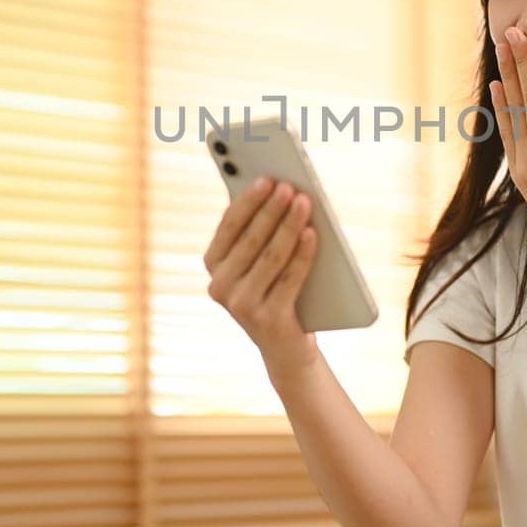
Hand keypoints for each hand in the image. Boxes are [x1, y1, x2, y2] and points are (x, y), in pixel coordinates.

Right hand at [202, 176, 320, 380]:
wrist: (286, 347)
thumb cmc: (274, 291)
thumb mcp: (260, 262)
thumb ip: (259, 231)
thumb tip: (276, 189)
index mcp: (214, 265)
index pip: (229, 225)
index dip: (248, 201)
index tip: (266, 178)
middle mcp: (220, 286)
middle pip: (250, 239)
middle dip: (272, 210)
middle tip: (289, 187)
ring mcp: (241, 305)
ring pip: (270, 257)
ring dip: (289, 226)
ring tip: (305, 203)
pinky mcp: (267, 319)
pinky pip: (289, 279)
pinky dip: (303, 254)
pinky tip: (312, 234)